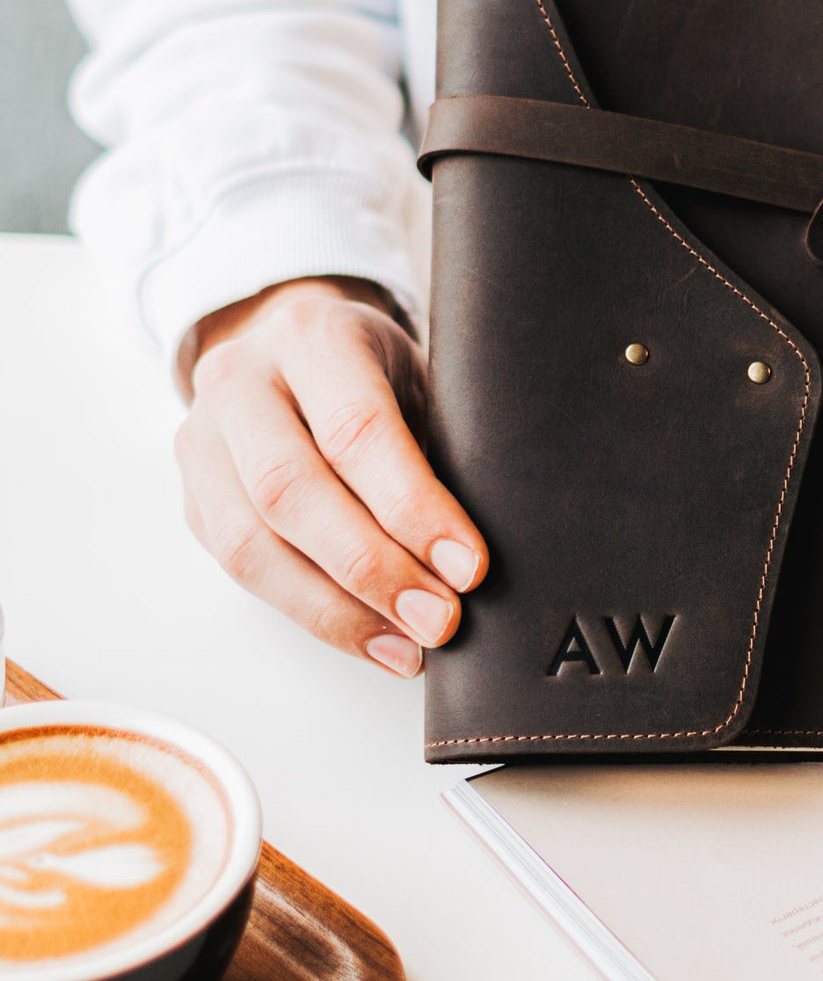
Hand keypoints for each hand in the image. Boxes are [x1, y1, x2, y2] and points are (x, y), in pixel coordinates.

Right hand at [175, 278, 487, 676]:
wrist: (289, 346)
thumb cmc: (372, 369)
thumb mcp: (416, 375)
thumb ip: (438, 442)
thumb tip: (473, 551)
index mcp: (310, 335)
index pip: (356, 429)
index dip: (413, 507)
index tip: (468, 565)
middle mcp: (240, 381)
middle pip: (291, 490)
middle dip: (372, 569)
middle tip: (440, 618)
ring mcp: (202, 440)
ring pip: (251, 543)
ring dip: (338, 610)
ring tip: (409, 645)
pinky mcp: (192, 497)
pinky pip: (242, 570)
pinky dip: (313, 613)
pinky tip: (371, 637)